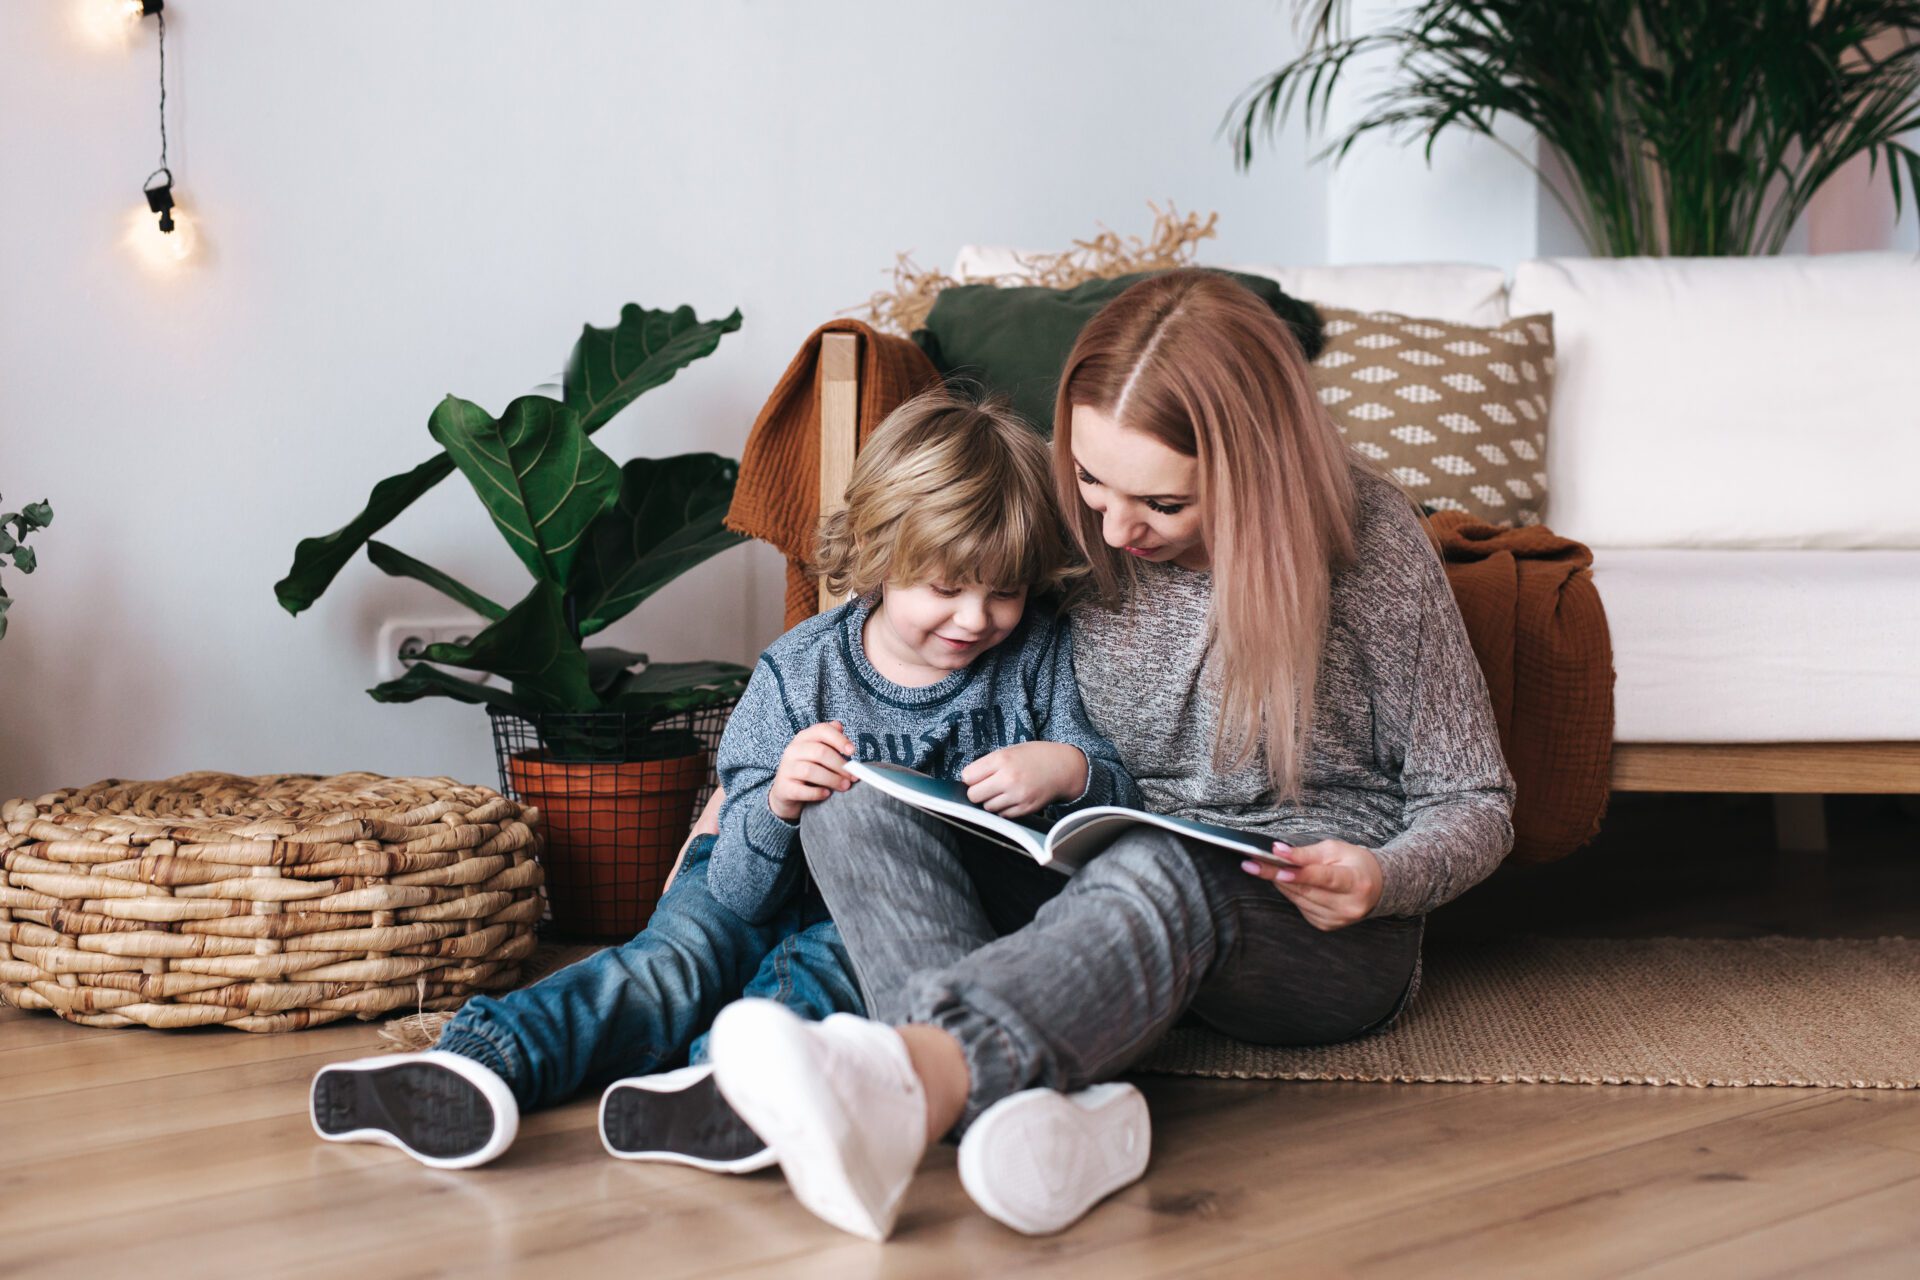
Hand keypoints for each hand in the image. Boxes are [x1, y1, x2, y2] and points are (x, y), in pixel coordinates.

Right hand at [769, 722, 855, 821]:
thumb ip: (830, 740)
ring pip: (810, 771)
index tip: (852, 751)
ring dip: (832, 779)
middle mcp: (793, 750)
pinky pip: (801, 790)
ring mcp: (786, 769)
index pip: (822, 730)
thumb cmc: (808, 768)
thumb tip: (840, 727)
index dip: (839, 739)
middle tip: (853, 776)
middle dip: (839, 765)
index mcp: (803, 737)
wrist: (786, 791)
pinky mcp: (785, 788)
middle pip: (820, 752)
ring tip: (845, 786)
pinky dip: (816, 793)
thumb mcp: (818, 752)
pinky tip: (827, 794)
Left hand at [959, 742, 1087, 816]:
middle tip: (987, 786)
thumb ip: (989, 764)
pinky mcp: (1025, 809)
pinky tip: (1013, 798)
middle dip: (977, 792)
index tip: (978, 776)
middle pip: (974, 795)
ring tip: (1004, 791)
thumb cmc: (1035, 756)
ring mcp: (1017, 796)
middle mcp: (1008, 778)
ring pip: (987, 807)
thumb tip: (967, 781)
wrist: (1065, 767)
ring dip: (991, 801)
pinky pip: (1002, 815)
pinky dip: (1004, 809)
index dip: (971, 777)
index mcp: (1002, 759)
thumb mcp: (1010, 750)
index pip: (967, 776)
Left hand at [1241, 838, 1383, 930]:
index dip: (1300, 873)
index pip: (1324, 878)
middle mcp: (1348, 906)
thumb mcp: (1335, 850)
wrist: (1376, 886)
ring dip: (1279, 883)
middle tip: (1251, 863)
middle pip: (1306, 890)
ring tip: (1260, 867)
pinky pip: (1300, 907)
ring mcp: (1337, 919)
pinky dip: (1290, 893)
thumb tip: (1279, 852)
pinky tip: (1284, 881)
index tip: (1277, 865)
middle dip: (1275, 875)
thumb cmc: (1354, 863)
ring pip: (1298, 899)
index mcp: (1356, 882)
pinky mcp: (1326, 925)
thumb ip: (1307, 854)